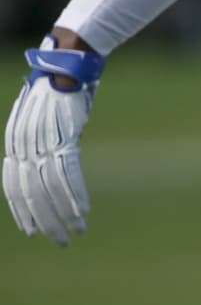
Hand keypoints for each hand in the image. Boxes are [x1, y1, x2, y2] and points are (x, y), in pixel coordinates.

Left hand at [3, 36, 105, 245]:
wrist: (67, 63)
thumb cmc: (56, 88)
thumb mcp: (38, 118)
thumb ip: (36, 141)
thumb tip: (44, 163)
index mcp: (14, 141)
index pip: (13, 186)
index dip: (22, 211)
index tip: (33, 230)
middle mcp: (23, 145)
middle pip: (31, 192)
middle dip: (45, 221)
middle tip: (58, 241)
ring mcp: (43, 141)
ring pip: (49, 188)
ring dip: (63, 215)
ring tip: (74, 233)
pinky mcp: (65, 136)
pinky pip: (68, 174)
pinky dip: (75, 196)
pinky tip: (83, 212)